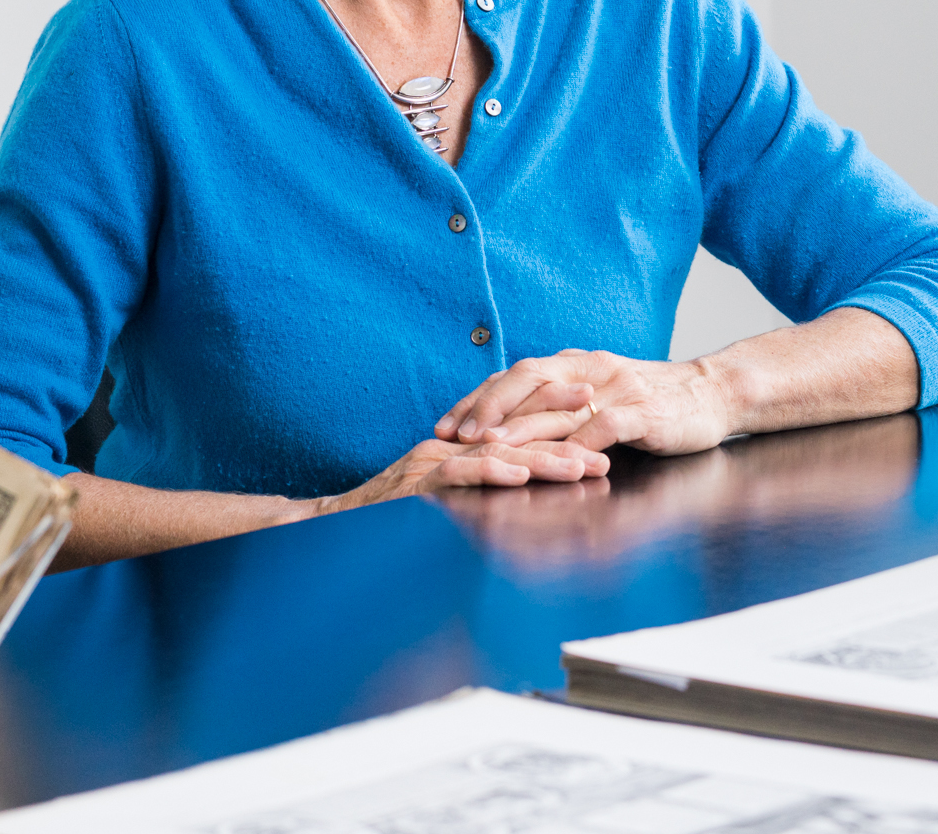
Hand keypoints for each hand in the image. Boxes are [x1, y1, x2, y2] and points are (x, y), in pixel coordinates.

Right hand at [312, 431, 608, 516]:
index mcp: (458, 446)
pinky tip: (520, 474)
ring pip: (497, 454)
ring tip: (581, 464)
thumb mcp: (438, 493)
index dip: (556, 419)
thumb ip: (474, 483)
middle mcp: (448, 446)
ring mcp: (431, 462)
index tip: (596, 414)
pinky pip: (458, 475)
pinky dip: (491, 473)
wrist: (332, 524)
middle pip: (516, 436)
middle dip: (564, 433)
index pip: (516, 429)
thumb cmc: (386, 514)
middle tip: (605, 433)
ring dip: (543, 458)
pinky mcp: (416, 484)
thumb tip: (521, 484)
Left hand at [435, 350, 737, 458]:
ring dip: (522, 427)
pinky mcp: (644, 414)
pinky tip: (560, 464)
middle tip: (458, 436)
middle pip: (529, 381)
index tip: (445, 423)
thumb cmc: (653, 400)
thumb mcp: (599, 394)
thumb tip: (506, 428)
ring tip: (490, 447)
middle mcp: (590, 371)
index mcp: (575, 365)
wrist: (715, 392)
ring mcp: (618, 391)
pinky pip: (606, 428)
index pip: (515, 375)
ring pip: (560, 405)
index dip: (478, 398)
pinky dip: (581, 446)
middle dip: (489, 408)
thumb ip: (559, 406)